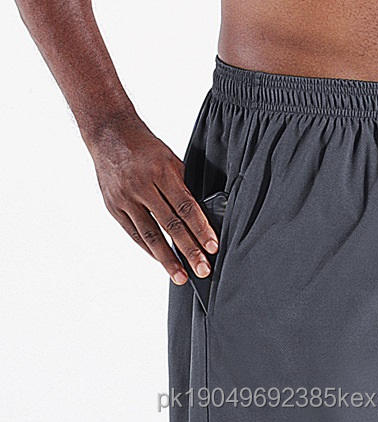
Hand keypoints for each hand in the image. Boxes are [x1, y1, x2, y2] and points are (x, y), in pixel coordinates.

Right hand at [88, 117, 217, 284]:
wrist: (109, 133)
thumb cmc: (146, 147)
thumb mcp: (171, 160)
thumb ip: (184, 187)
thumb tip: (204, 217)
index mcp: (161, 172)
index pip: (186, 207)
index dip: (200, 229)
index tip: (212, 248)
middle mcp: (141, 186)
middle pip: (170, 224)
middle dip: (189, 250)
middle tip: (203, 270)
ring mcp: (124, 198)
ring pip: (150, 234)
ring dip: (167, 259)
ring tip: (181, 276)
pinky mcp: (113, 206)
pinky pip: (134, 233)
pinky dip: (149, 249)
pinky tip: (162, 262)